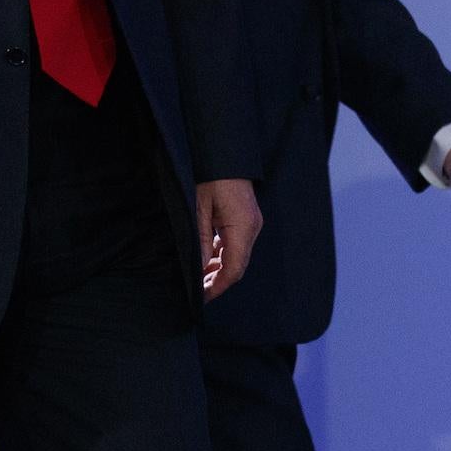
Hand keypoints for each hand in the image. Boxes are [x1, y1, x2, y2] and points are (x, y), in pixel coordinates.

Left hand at [195, 177, 259, 300]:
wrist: (223, 153)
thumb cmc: (210, 177)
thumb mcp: (199, 209)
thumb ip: (201, 242)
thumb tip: (201, 269)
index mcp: (242, 228)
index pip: (233, 269)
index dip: (218, 286)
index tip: (203, 297)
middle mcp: (252, 228)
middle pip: (237, 265)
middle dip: (218, 280)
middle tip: (199, 291)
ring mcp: (251, 223)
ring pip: (237, 255)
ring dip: (219, 268)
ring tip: (200, 277)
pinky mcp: (247, 218)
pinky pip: (237, 243)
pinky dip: (223, 254)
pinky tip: (208, 258)